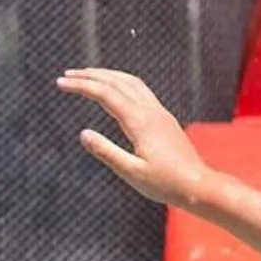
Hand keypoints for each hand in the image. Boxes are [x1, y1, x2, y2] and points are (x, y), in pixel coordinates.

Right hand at [56, 68, 211, 208]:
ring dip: (108, 75)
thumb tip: (83, 134)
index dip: (81, 86)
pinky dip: (123, 83)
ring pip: (131, 82)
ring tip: (88, 76)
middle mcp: (151, 112)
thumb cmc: (166, 184)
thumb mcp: (132, 173)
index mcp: (140, 122)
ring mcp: (160, 113)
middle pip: (117, 81)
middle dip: (90, 75)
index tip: (60, 83)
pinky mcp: (165, 119)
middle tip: (68, 74)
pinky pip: (141, 91)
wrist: (200, 186)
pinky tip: (116, 90)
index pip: (105, 94)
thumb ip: (107, 152)